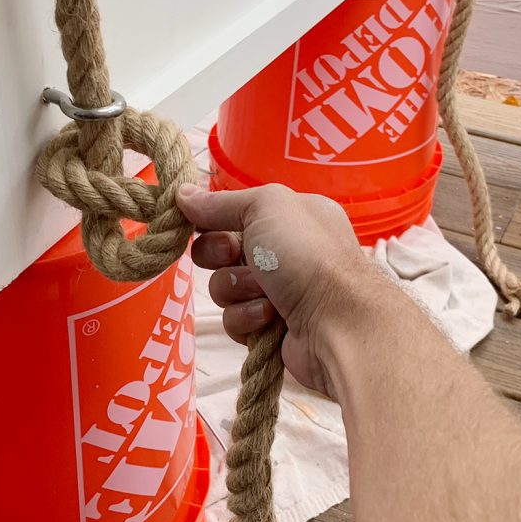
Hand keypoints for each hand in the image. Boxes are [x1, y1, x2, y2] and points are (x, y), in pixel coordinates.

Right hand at [177, 182, 405, 396]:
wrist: (339, 324)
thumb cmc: (308, 256)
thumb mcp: (265, 208)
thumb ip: (220, 202)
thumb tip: (181, 194)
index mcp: (290, 216)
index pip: (233, 213)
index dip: (212, 220)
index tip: (198, 224)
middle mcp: (286, 251)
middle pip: (221, 251)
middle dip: (221, 256)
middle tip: (237, 257)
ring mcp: (279, 291)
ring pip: (224, 287)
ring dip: (238, 289)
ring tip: (266, 295)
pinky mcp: (270, 327)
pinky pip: (234, 319)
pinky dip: (246, 318)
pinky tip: (269, 319)